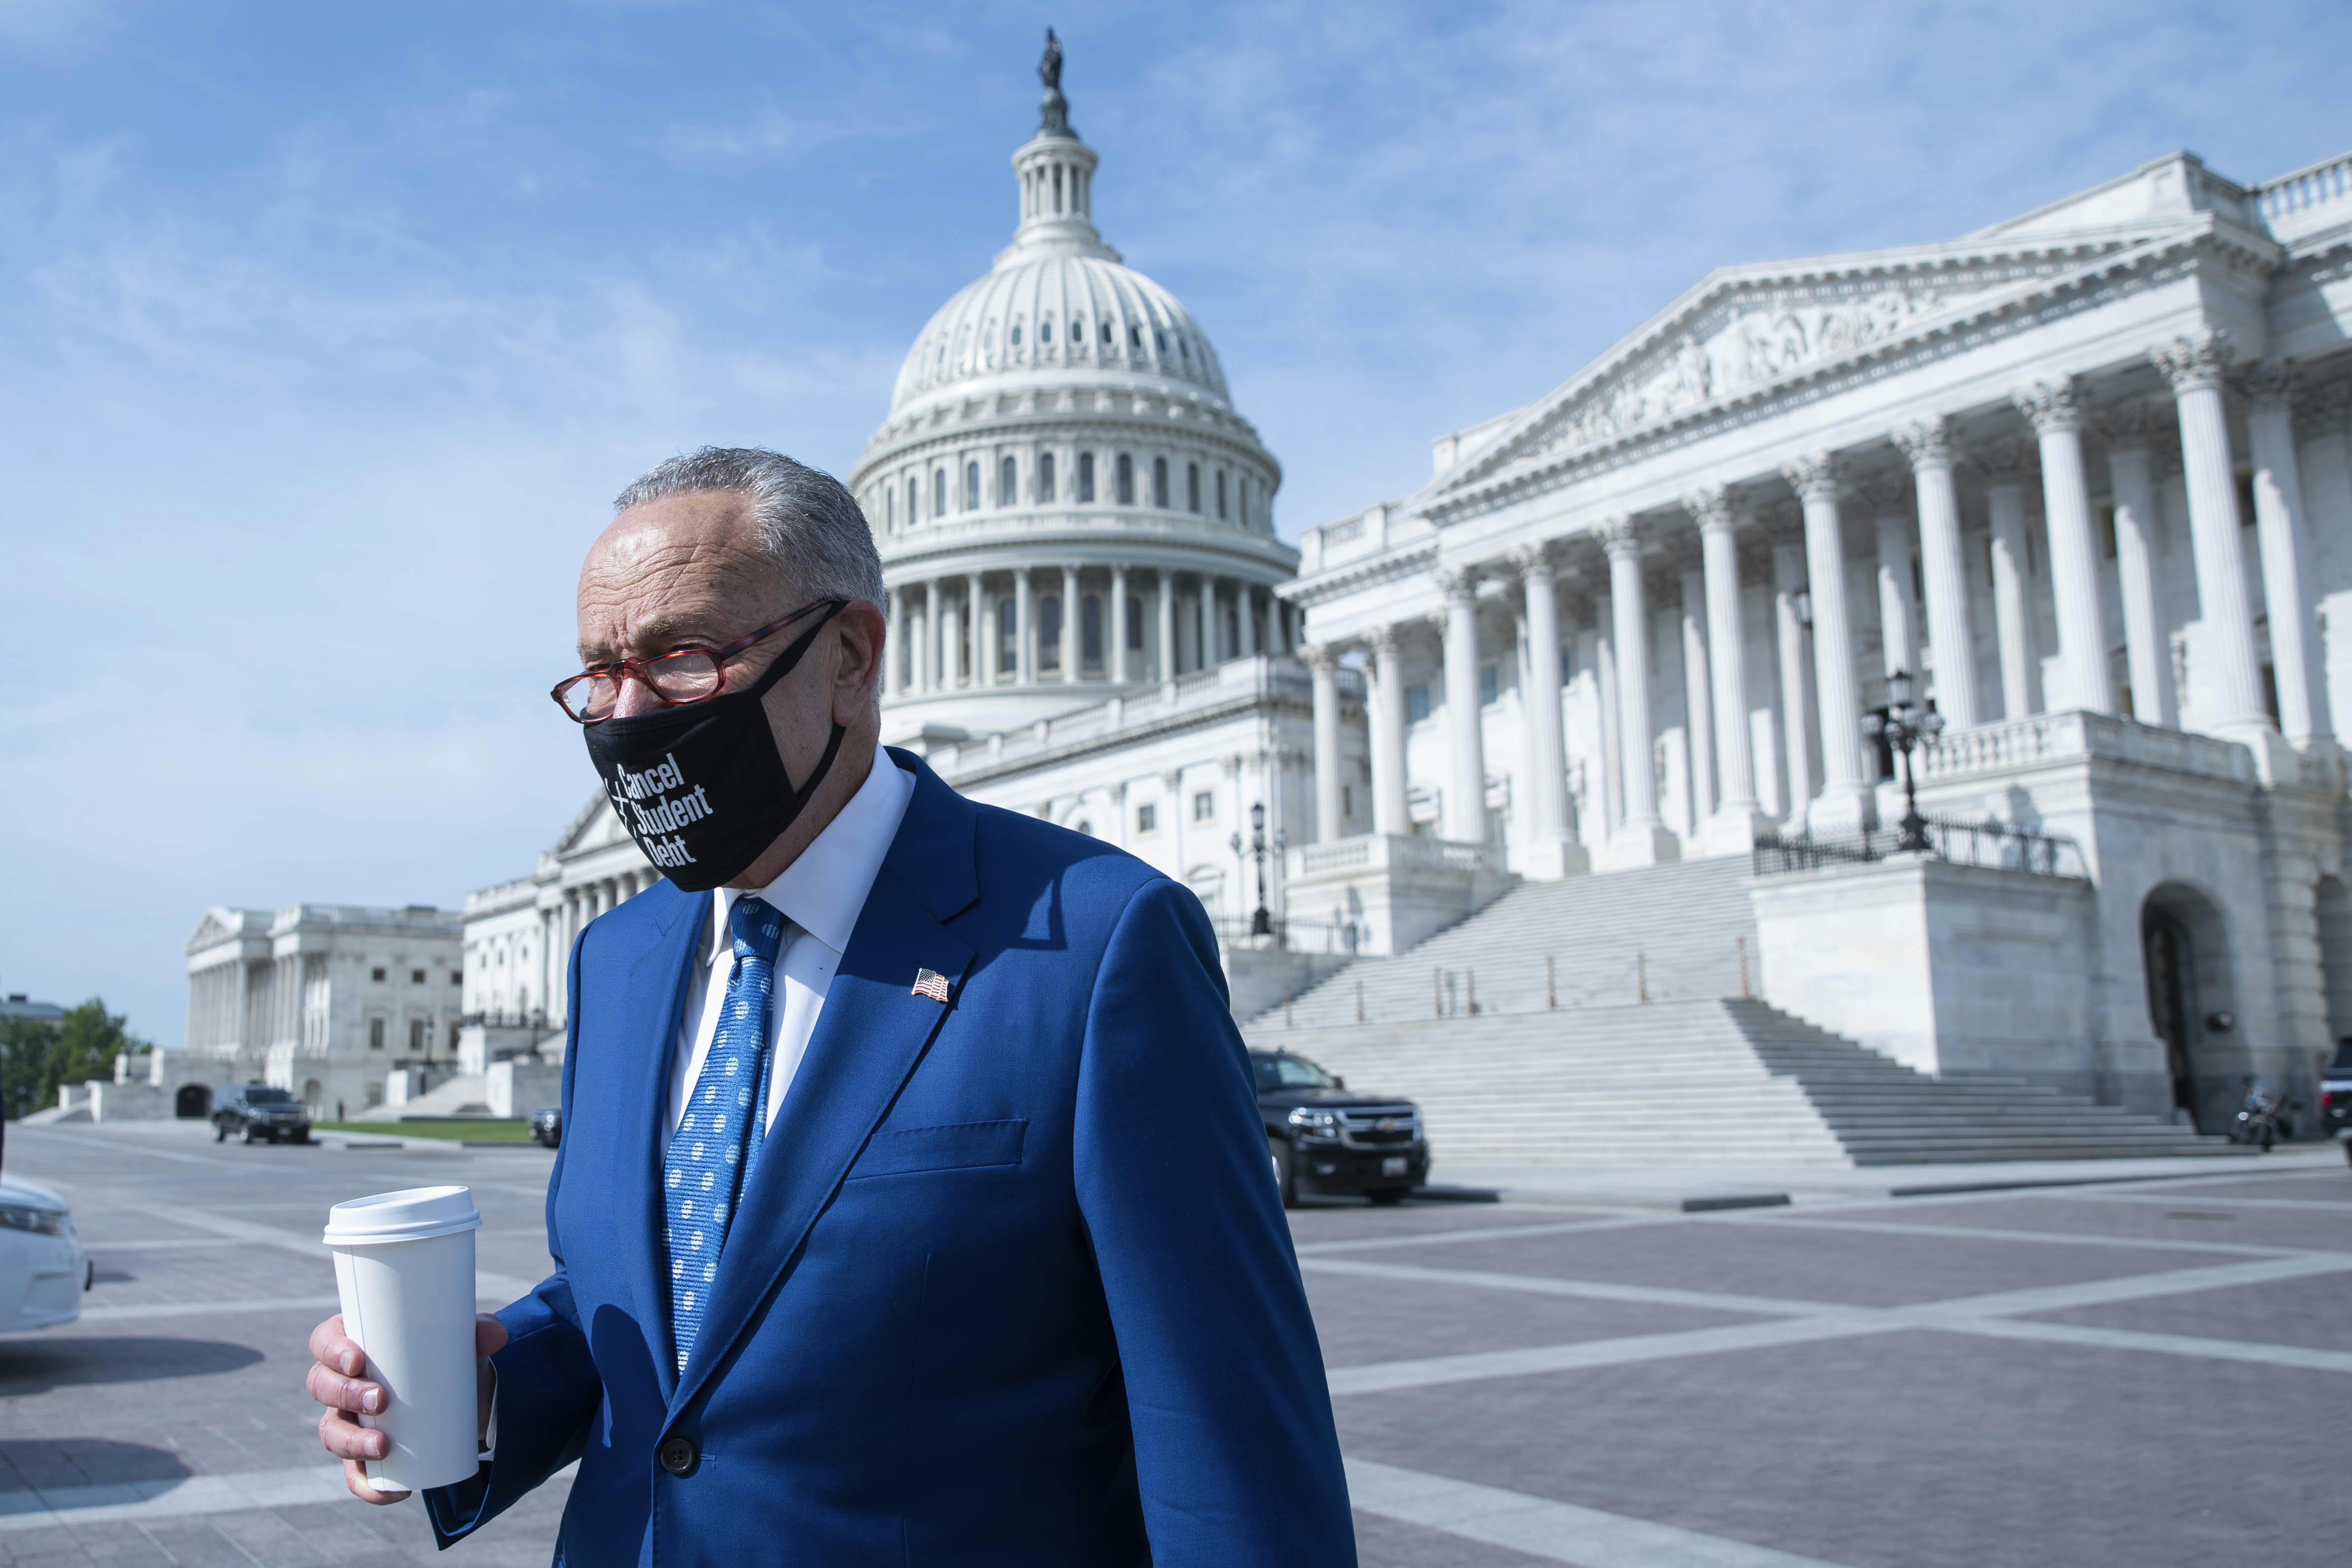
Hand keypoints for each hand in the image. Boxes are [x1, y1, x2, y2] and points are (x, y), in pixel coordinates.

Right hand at [307, 1312, 507, 1502]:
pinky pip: (356, 1475)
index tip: (357, 1360)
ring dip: (351, 1442)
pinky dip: (370, 1486)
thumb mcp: (465, 1343)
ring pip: (331, 1432)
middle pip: (321, 1386)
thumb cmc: (449, 1359)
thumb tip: (495, 1334)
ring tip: (384, 1445)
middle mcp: (344, 1383)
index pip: (325, 1340)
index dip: (331, 1349)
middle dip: (344, 1395)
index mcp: (357, 1344)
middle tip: (380, 1400)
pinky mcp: (363, 1456)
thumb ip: (482, 1331)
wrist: (465, 1401)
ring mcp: (349, 1421)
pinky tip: (393, 1492)